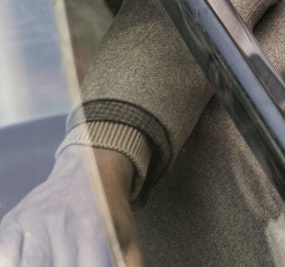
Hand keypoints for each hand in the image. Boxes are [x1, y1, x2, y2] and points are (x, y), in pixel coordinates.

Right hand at [0, 147, 144, 265]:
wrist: (90, 168)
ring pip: (31, 264)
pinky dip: (11, 264)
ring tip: (53, 265)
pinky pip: (5, 255)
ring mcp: (35, 222)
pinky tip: (25, 264)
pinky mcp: (13, 222)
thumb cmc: (110, 213)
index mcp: (94, 231)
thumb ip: (132, 266)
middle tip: (73, 265)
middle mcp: (62, 224)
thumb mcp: (128, 239)